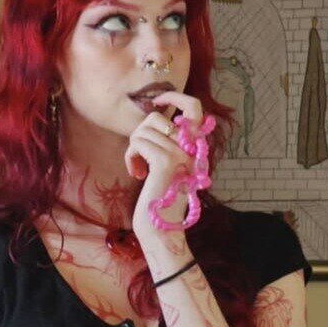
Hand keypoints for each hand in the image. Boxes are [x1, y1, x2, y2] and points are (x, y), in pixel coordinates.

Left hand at [125, 91, 204, 242]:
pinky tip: (137, 172)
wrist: (160, 229)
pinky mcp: (167, 162)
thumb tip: (157, 116)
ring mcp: (181, 155)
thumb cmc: (159, 200)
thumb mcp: (167, 167)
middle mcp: (193, 150)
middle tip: (140, 154)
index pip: (194, 108)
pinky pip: (139, 141)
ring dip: (134, 147)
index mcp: (195, 149)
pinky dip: (131, 156)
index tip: (159, 101)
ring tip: (139, 167)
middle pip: (159, 117)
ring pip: (145, 129)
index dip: (175, 97)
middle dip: (141, 132)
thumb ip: (167, 144)